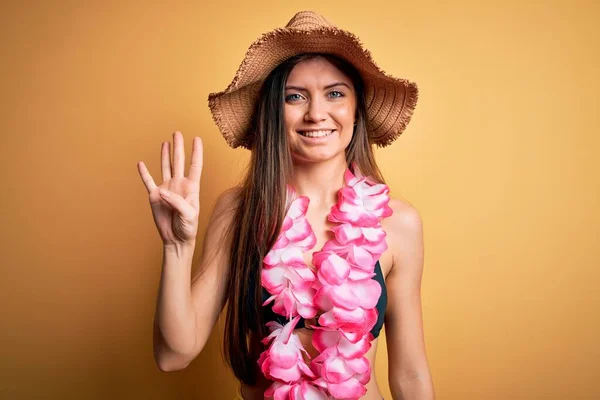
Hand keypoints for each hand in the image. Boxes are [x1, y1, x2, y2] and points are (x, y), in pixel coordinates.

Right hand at [137, 131, 202, 246]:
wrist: (177, 239)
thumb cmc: (188, 228)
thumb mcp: (189, 215)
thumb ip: (178, 202)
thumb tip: (163, 191)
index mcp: (191, 188)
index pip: (195, 166)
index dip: (196, 152)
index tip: (196, 139)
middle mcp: (179, 185)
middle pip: (179, 162)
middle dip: (179, 147)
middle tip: (177, 133)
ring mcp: (167, 189)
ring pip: (166, 168)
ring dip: (165, 155)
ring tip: (166, 142)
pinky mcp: (155, 197)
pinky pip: (148, 182)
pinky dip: (144, 173)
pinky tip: (141, 164)